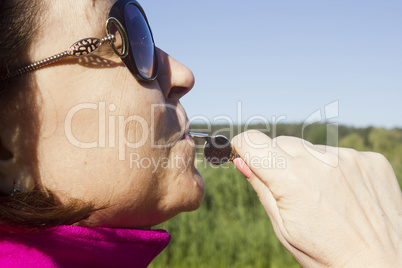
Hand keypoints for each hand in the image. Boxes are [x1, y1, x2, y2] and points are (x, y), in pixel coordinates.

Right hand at [231, 130, 401, 266]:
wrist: (384, 267)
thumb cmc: (328, 255)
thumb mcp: (284, 228)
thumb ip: (261, 188)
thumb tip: (241, 161)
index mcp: (293, 180)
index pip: (253, 142)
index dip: (242, 146)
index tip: (242, 152)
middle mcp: (322, 161)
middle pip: (282, 143)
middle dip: (276, 160)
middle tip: (288, 188)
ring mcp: (350, 158)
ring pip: (311, 148)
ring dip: (307, 164)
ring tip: (320, 195)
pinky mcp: (371, 160)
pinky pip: (339, 154)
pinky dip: (334, 168)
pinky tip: (342, 193)